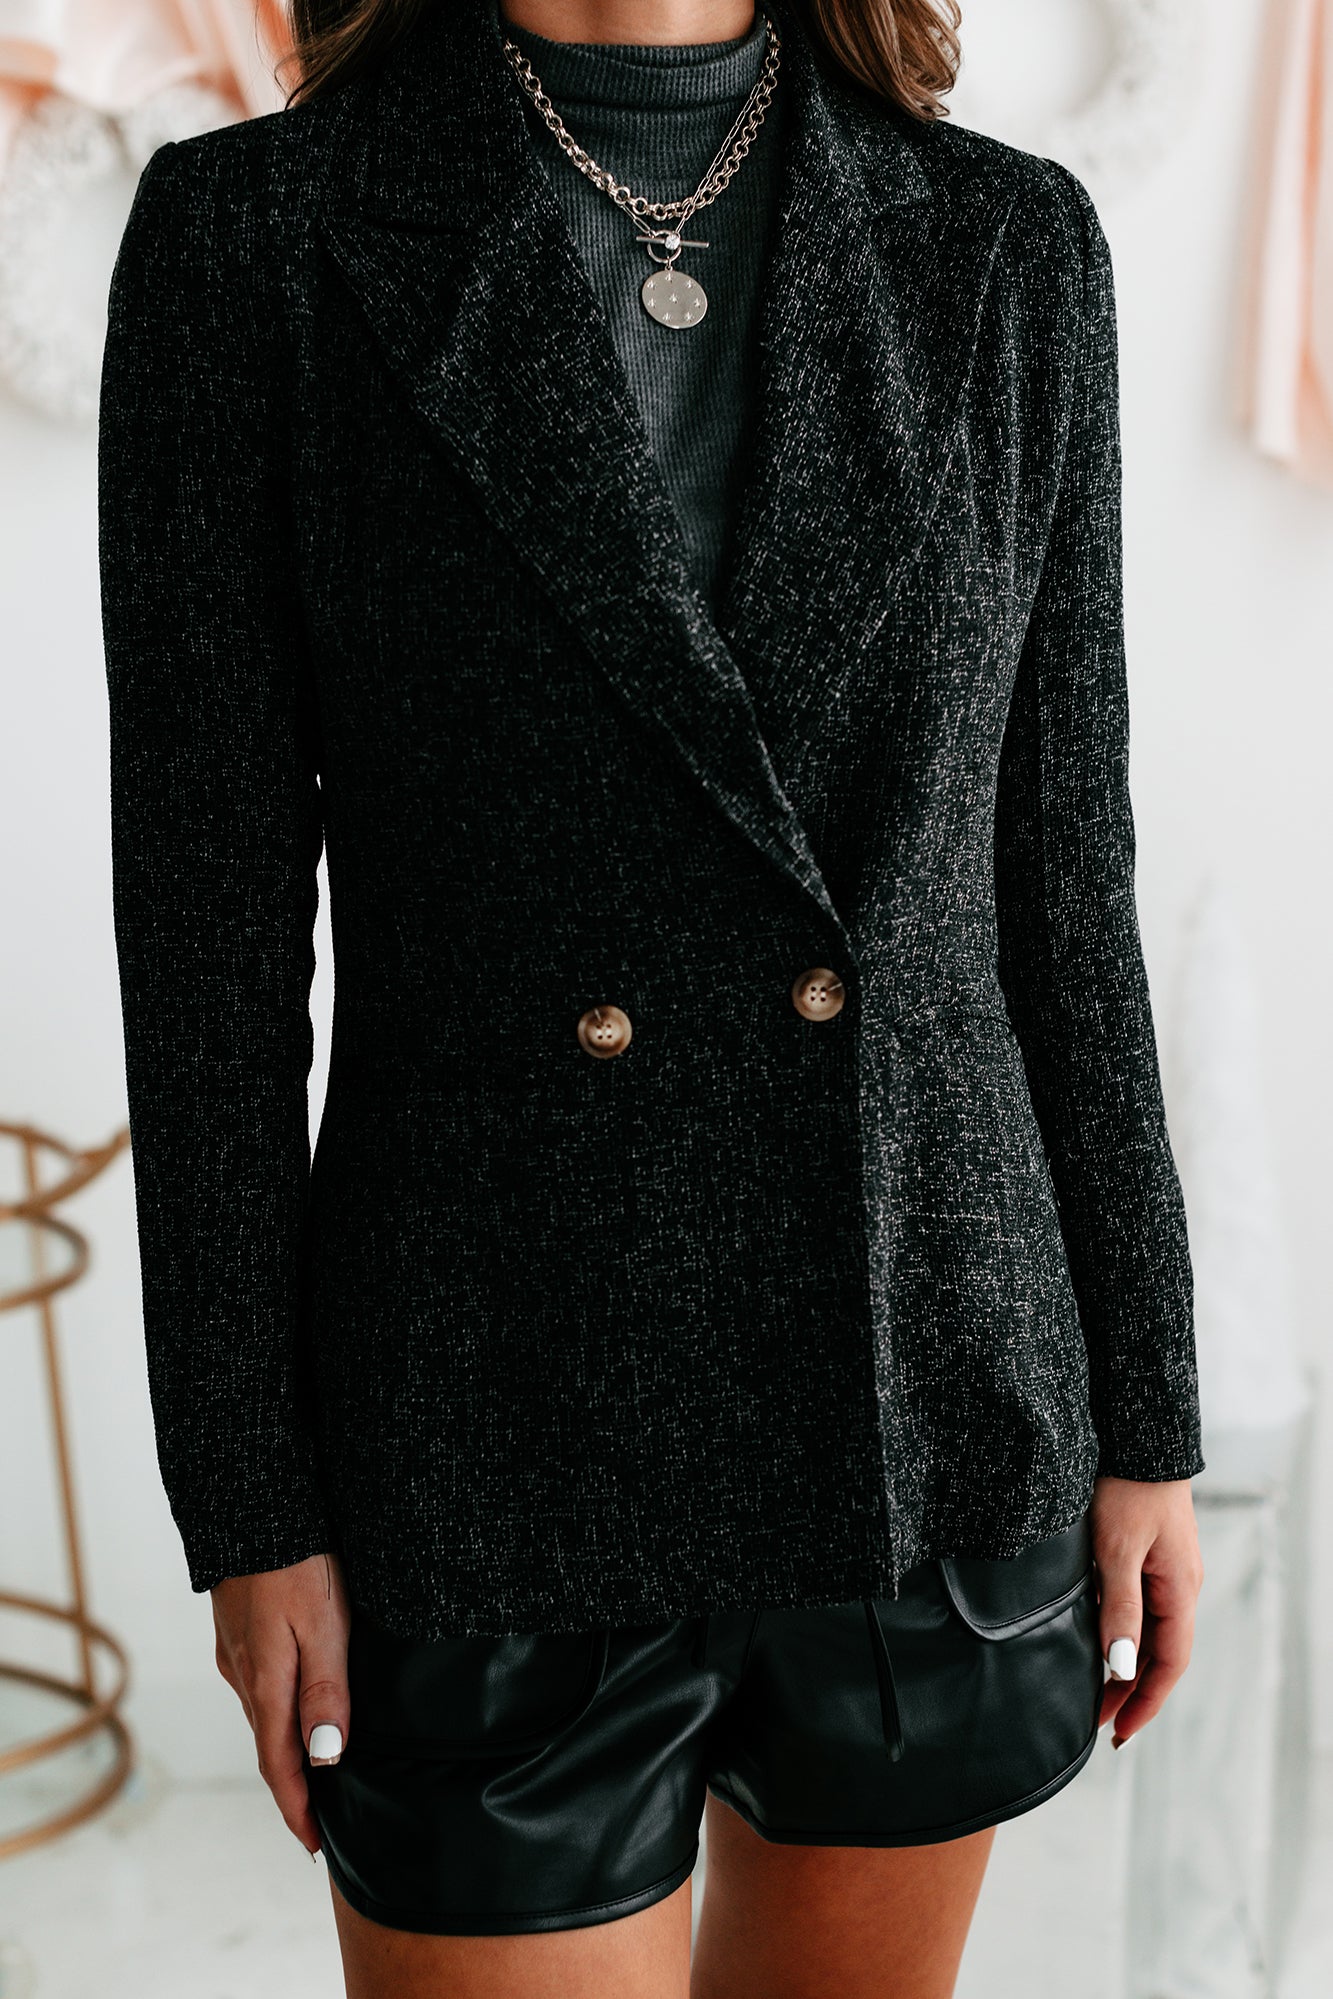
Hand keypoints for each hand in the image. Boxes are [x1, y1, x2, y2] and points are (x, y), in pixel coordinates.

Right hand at [211, 1550, 351, 1853]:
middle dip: (292, 1789)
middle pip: (268, 1747)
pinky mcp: (237, 1630)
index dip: (298, 1808)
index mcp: (265, 1681)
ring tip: (312, 1777)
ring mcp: (236, 1652)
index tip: (314, 1847)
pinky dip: (277, 1713)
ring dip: (284, 1752)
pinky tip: (295, 1710)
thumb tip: (325, 1759)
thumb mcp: (324, 1623)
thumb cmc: (298, 1559)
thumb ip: (326, 1690)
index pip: (280, 1765)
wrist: (253, 1504)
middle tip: (318, 1824)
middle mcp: (243, 1675)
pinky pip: (259, 1686)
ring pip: (262, 1715)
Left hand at [1090, 1475, 1202, 1748]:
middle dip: (1132, 1690)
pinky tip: (1099, 1639)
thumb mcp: (1117, 1551)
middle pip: (1161, 1652)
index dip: (1145, 1701)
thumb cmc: (1126, 1488)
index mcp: (1180, 1589)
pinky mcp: (1149, 1553)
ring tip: (1095, 1691)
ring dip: (1127, 1663)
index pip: (1170, 1663)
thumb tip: (1122, 1667)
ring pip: (1150, 1630)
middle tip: (1098, 1721)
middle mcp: (1179, 1584)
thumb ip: (1120, 1608)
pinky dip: (1122, 1631)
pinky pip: (1140, 1605)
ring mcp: (1166, 1568)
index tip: (1118, 1732)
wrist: (1135, 1434)